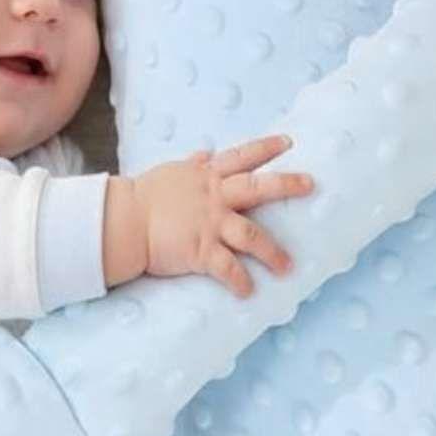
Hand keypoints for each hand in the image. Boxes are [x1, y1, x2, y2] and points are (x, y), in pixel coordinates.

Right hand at [103, 135, 314, 296]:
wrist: (124, 221)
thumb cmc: (144, 197)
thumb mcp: (171, 173)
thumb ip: (192, 165)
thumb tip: (204, 154)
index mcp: (207, 176)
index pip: (242, 156)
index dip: (266, 148)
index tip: (289, 142)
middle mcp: (214, 197)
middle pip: (258, 187)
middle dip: (287, 185)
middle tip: (311, 185)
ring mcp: (210, 224)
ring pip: (251, 235)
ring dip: (272, 252)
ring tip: (287, 267)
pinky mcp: (200, 250)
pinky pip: (227, 268)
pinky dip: (239, 281)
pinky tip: (248, 292)